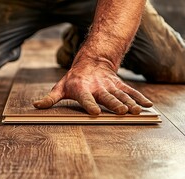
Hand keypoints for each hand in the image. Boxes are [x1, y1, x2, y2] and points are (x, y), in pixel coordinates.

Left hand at [33, 63, 152, 114]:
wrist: (92, 61)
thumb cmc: (73, 79)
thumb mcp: (60, 87)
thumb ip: (50, 98)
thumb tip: (36, 106)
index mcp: (81, 89)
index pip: (85, 99)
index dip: (90, 105)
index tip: (96, 112)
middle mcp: (97, 87)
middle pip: (107, 97)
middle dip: (115, 104)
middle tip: (123, 112)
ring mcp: (110, 86)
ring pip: (121, 95)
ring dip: (130, 103)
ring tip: (138, 111)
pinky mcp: (119, 85)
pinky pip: (131, 91)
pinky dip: (140, 98)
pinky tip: (149, 106)